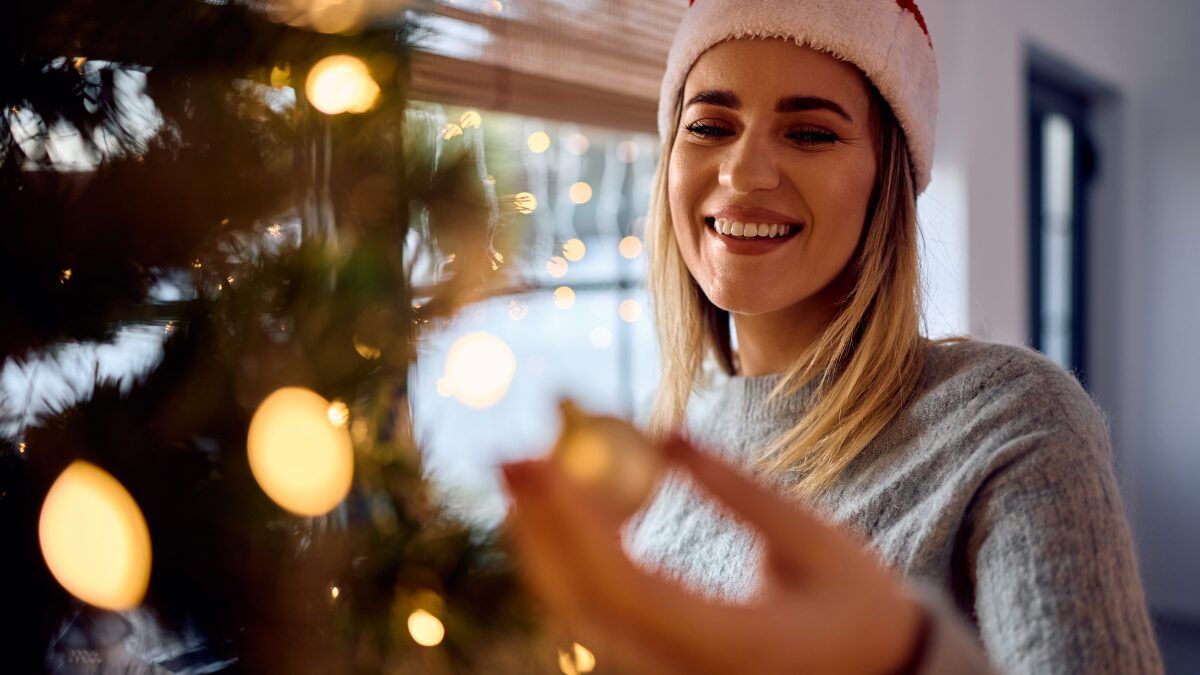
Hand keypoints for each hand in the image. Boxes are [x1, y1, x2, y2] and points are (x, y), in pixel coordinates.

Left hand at [498, 433, 927, 674]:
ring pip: (580, 609)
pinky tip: (562, 505)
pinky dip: (571, 555)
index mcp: (728, 646)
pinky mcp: (658, 661)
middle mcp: (681, 671)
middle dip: (539, 525)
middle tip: (511, 455)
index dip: (574, 523)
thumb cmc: (858, 609)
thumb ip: (738, 490)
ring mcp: (665, 672)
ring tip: (526, 468)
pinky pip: (598, 609)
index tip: (544, 459)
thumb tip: (663, 431)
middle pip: (583, 602)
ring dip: (544, 537)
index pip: (626, 587)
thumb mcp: (812, 543)